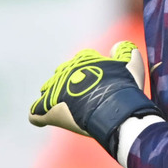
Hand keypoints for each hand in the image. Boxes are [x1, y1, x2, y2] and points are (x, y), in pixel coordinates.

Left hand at [29, 41, 159, 155]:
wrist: (116, 109)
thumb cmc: (124, 87)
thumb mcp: (131, 63)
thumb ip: (125, 50)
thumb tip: (116, 47)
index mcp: (84, 60)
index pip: (82, 59)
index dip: (89, 70)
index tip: (97, 80)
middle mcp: (67, 72)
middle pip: (62, 74)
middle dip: (69, 83)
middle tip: (82, 98)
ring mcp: (56, 90)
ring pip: (48, 90)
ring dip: (53, 97)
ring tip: (64, 109)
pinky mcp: (49, 110)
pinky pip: (36, 113)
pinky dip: (39, 116)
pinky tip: (44, 120)